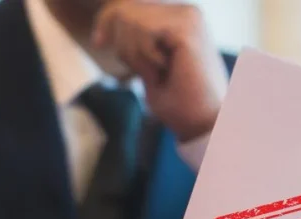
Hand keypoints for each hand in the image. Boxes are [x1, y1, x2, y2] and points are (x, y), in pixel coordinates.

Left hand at [91, 2, 227, 141]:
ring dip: (137, 56)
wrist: (202, 124)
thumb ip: (136, 39)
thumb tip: (114, 17)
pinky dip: (146, 58)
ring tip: (161, 74)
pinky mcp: (187, 29)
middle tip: (148, 73)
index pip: (131, 6)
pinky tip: (166, 70)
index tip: (98, 43)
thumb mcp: (148, 63)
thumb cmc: (179, 102)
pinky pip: (144, 32)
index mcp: (180, 18)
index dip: (107, 20)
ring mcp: (189, 18)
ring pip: (131, 20)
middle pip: (125, 10)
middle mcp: (187, 12)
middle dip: (125, 46)